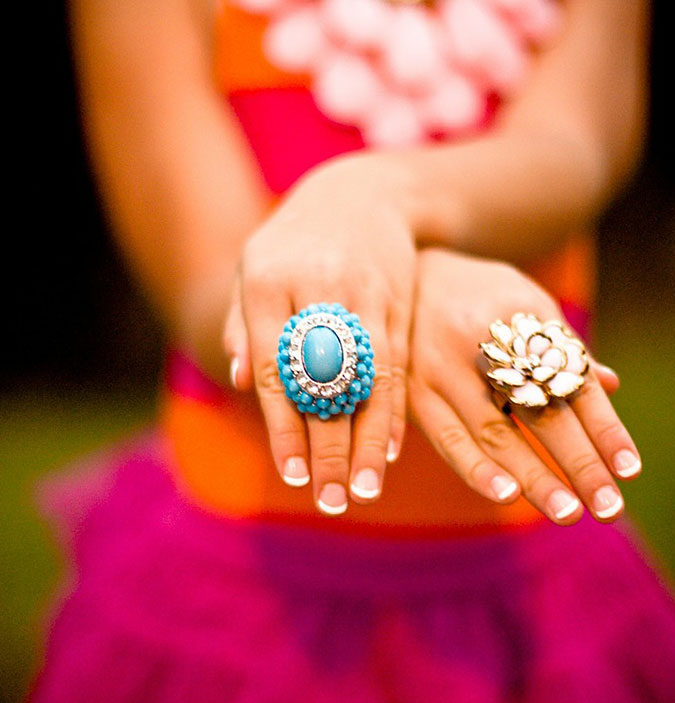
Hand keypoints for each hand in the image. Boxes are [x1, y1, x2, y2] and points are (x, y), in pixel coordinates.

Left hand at [224, 156, 414, 514]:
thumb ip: (242, 324)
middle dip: (328, 447)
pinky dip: (392, 408)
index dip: (285, 427)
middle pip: (323, 384)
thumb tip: (243, 381)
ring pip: (366, 380)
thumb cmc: (293, 244)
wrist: (358, 196)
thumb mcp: (254, 270)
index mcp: (267, 283)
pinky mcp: (396, 299)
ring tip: (365, 488)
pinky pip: (395, 363)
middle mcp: (316, 288)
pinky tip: (390, 448)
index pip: (276, 370)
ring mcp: (362, 293)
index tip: (294, 475)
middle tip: (331, 499)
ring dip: (367, 440)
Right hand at [408, 248, 640, 524]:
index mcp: (523, 316)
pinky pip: (447, 437)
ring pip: (494, 431)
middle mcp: (484, 340)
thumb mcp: (524, 302)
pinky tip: (504, 494)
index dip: (604, 426)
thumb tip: (610, 385)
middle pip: (540, 410)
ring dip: (532, 477)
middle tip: (608, 506)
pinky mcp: (411, 390)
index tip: (629, 470)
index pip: (573, 380)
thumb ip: (559, 345)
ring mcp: (443, 366)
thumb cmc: (477, 295)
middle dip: (578, 461)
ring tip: (566, 512)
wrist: (403, 272)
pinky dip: (476, 469)